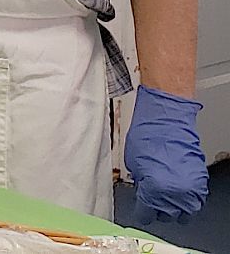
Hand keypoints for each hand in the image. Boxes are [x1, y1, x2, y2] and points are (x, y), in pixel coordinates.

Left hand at [125, 84, 207, 223]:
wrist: (167, 120)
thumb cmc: (148, 136)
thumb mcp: (133, 164)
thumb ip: (140, 185)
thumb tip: (144, 193)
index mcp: (154, 192)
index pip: (147, 215)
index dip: (142, 211)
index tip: (141, 208)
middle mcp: (175, 194)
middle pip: (166, 216)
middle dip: (157, 208)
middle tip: (152, 197)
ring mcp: (191, 189)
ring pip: (184, 212)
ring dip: (174, 206)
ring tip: (165, 193)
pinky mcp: (201, 182)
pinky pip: (194, 199)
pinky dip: (186, 196)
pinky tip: (177, 186)